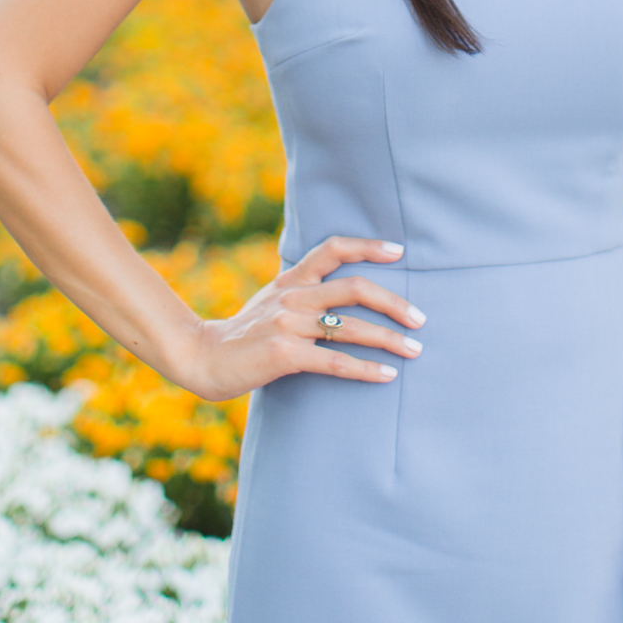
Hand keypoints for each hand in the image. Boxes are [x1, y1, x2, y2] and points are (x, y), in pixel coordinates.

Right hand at [170, 234, 423, 401]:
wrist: (202, 357)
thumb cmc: (242, 335)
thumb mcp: (271, 301)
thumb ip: (301, 293)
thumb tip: (340, 297)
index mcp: (291, 280)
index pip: (333, 248)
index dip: (368, 246)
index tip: (399, 252)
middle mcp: (293, 296)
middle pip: (356, 288)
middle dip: (394, 303)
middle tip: (420, 318)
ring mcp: (289, 324)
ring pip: (352, 327)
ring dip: (389, 339)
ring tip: (414, 349)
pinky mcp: (285, 354)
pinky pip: (336, 361)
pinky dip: (366, 368)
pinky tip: (387, 375)